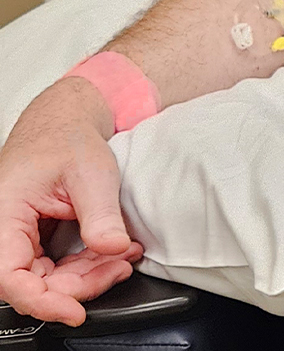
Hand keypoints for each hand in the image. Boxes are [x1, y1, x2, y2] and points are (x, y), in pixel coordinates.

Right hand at [0, 78, 142, 325]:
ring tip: (123, 258)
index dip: (42, 300)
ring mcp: (19, 236)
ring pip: (47, 277)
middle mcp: (4, 230)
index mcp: (3, 215)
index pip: (10, 276)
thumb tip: (113, 248)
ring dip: (87, 275)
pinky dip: (86, 265)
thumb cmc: (67, 139)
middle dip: (79, 284)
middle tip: (118, 268)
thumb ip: (101, 214)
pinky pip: (56, 265)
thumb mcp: (92, 173)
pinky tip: (114, 253)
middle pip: (32, 282)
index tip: (74, 310)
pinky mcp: (35, 239)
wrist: (65, 123)